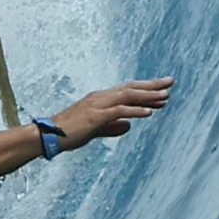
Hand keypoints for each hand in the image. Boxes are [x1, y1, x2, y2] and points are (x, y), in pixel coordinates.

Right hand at [51, 77, 174, 150]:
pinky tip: (149, 112)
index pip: (127, 90)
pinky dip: (135, 110)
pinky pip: (119, 111)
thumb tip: (128, 125)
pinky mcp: (96, 116)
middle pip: (131, 88)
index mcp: (100, 99)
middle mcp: (100, 97)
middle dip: (152, 85)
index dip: (145, 89)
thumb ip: (112, 127)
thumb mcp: (95, 130)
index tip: (162, 90)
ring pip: (128, 96)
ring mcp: (98, 105)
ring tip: (165, 96)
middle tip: (171, 82)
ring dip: (148, 95)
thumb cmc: (69, 133)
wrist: (48, 135)